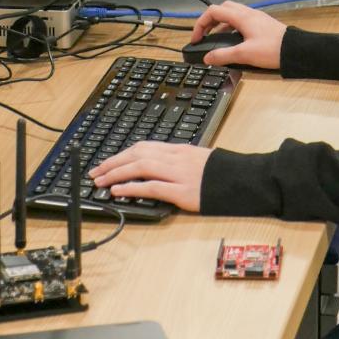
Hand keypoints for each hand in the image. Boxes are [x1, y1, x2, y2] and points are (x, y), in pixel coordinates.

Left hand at [90, 143, 210, 212]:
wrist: (243, 180)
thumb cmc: (222, 172)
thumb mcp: (198, 159)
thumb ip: (177, 161)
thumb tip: (156, 168)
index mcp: (179, 149)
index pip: (143, 147)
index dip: (121, 154)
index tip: (107, 162)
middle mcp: (176, 157)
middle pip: (137, 154)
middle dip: (112, 163)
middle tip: (95, 172)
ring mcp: (179, 173)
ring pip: (140, 167)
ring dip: (116, 173)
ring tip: (100, 181)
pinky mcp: (182, 191)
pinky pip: (152, 187)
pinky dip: (132, 188)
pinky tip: (118, 191)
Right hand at [190, 0, 286, 69]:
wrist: (296, 50)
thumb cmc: (271, 50)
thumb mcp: (245, 54)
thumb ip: (224, 55)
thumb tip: (207, 58)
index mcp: (242, 17)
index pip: (214, 11)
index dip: (201, 23)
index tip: (196, 38)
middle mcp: (248, 13)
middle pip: (223, 8)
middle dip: (210, 20)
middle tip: (205, 35)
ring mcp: (256, 17)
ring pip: (233, 14)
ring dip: (221, 24)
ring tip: (217, 40)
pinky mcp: (262, 24)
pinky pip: (242, 20)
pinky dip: (232, 27)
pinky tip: (234, 42)